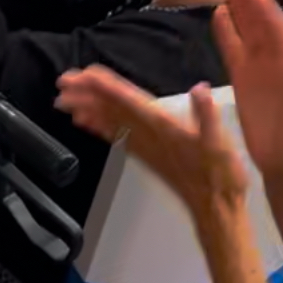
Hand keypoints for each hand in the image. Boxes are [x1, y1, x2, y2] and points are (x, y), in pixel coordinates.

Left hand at [56, 67, 247, 215]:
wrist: (215, 208)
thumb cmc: (220, 175)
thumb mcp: (219, 141)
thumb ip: (207, 114)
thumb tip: (200, 89)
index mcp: (163, 126)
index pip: (127, 100)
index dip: (104, 86)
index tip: (83, 74)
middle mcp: (148, 135)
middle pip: (111, 109)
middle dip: (86, 95)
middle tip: (62, 83)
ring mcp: (145, 147)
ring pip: (110, 123)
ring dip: (87, 109)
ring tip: (64, 101)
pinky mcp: (147, 156)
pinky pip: (117, 138)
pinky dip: (100, 128)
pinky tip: (87, 123)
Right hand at [212, 0, 282, 180]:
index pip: (280, 31)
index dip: (267, 8)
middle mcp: (277, 61)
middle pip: (261, 24)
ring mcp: (258, 69)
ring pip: (247, 32)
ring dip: (238, 8)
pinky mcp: (242, 80)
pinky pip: (233, 52)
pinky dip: (225, 33)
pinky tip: (218, 14)